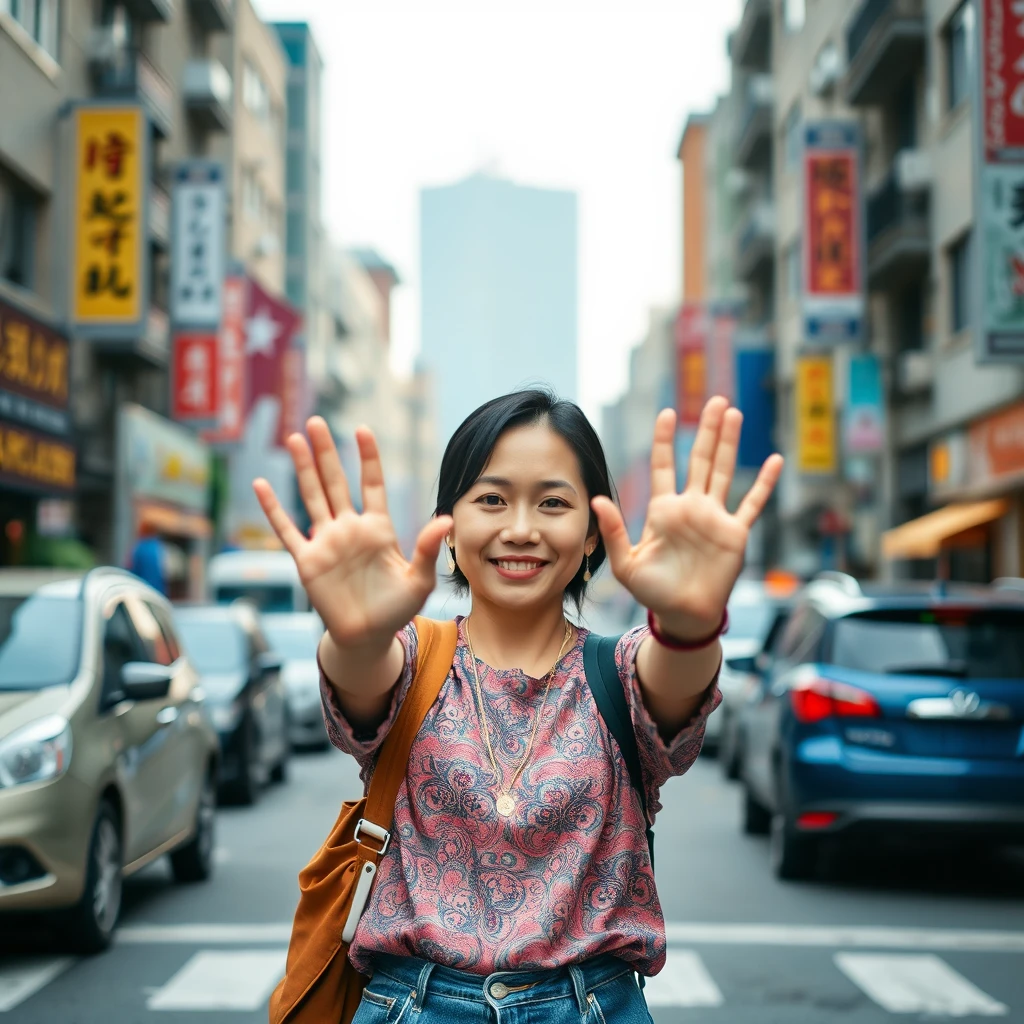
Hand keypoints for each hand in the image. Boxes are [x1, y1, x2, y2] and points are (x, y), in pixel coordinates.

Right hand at [253, 418, 450, 649]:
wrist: (368, 636)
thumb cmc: (396, 608)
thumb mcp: (418, 580)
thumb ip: (426, 548)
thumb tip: (446, 519)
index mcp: (378, 528)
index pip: (372, 484)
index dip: (367, 458)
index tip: (361, 429)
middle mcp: (350, 528)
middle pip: (336, 482)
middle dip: (327, 453)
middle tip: (317, 421)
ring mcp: (326, 542)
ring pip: (311, 497)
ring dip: (302, 469)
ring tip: (294, 439)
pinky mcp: (307, 561)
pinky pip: (287, 530)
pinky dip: (274, 509)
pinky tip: (262, 485)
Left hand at [592, 397, 782, 640]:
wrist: (684, 615)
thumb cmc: (653, 592)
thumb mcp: (627, 563)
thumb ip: (614, 530)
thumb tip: (596, 499)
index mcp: (663, 510)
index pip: (662, 465)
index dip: (664, 439)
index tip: (667, 413)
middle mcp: (690, 507)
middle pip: (699, 458)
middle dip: (706, 429)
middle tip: (714, 400)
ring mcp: (714, 517)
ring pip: (723, 471)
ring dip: (729, 443)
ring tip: (733, 414)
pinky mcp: (735, 533)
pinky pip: (752, 503)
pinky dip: (763, 483)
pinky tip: (773, 460)